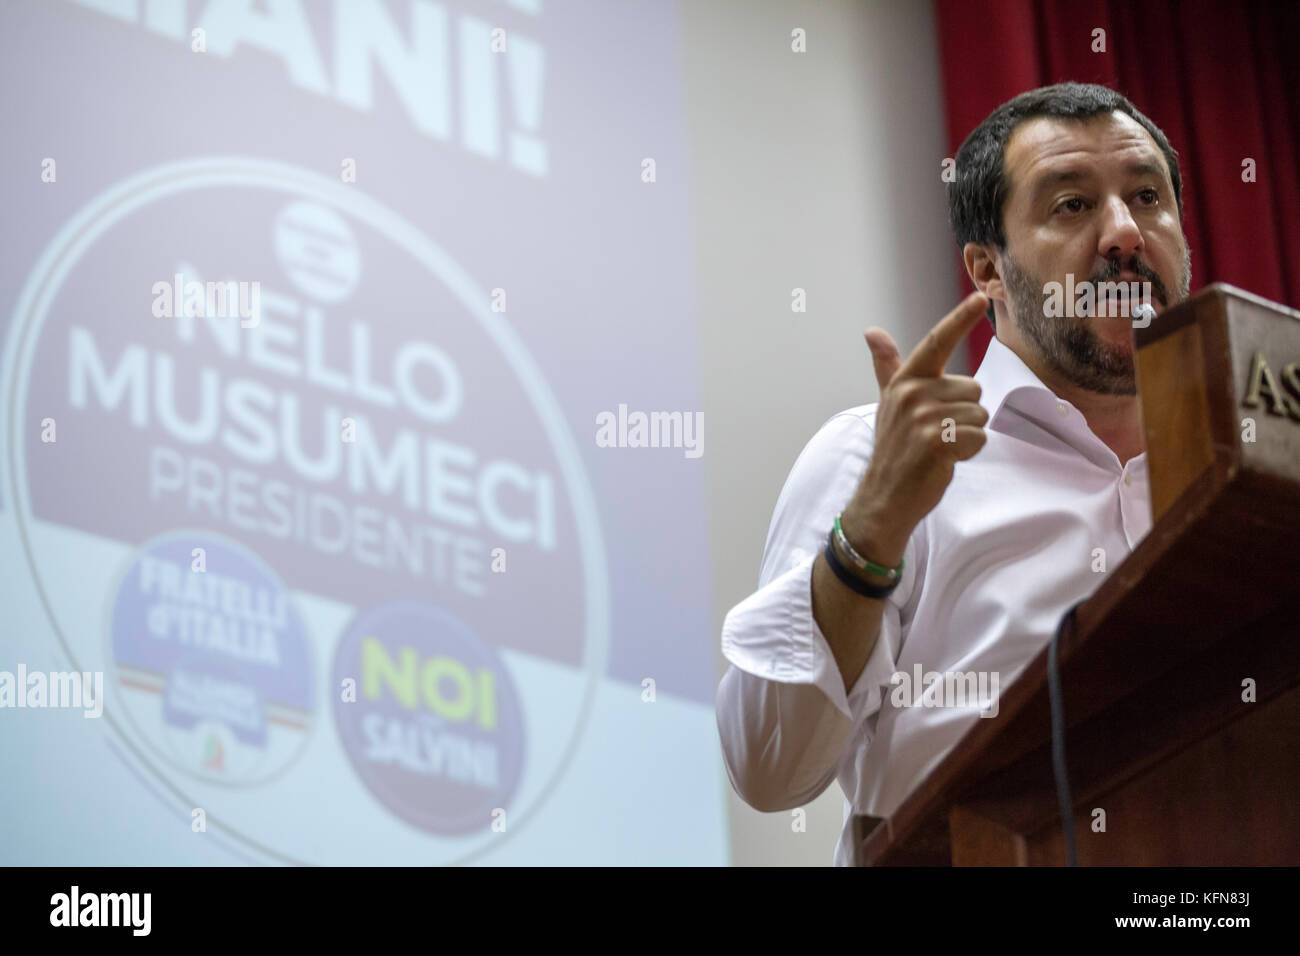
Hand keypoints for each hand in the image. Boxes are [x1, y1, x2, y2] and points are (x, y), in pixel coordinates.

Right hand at [843, 291, 990, 555]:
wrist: (884, 497)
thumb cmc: (893, 449)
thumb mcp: (889, 402)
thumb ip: (888, 366)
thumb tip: (872, 332)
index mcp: (905, 380)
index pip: (937, 342)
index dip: (960, 318)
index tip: (980, 295)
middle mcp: (912, 393)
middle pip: (974, 388)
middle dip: (965, 413)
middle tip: (937, 434)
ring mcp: (923, 417)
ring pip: (980, 414)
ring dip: (968, 435)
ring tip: (940, 448)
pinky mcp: (937, 440)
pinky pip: (978, 436)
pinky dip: (969, 452)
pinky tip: (944, 460)